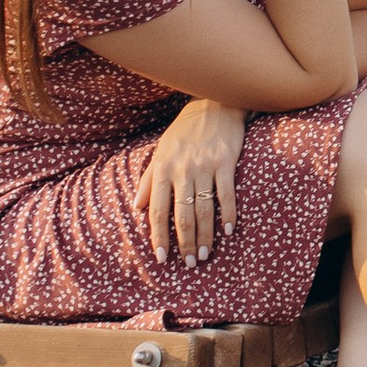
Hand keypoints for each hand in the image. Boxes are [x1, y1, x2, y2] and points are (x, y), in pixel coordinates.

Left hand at [135, 99, 247, 265]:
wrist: (214, 103)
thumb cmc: (185, 131)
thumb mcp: (161, 152)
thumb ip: (149, 180)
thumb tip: (137, 207)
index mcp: (163, 169)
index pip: (158, 210)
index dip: (158, 236)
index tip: (161, 257)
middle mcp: (182, 170)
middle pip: (182, 215)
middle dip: (184, 243)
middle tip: (189, 263)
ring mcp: (205, 166)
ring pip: (204, 209)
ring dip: (205, 235)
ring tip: (205, 255)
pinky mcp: (226, 162)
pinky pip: (227, 194)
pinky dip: (228, 214)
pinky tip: (229, 230)